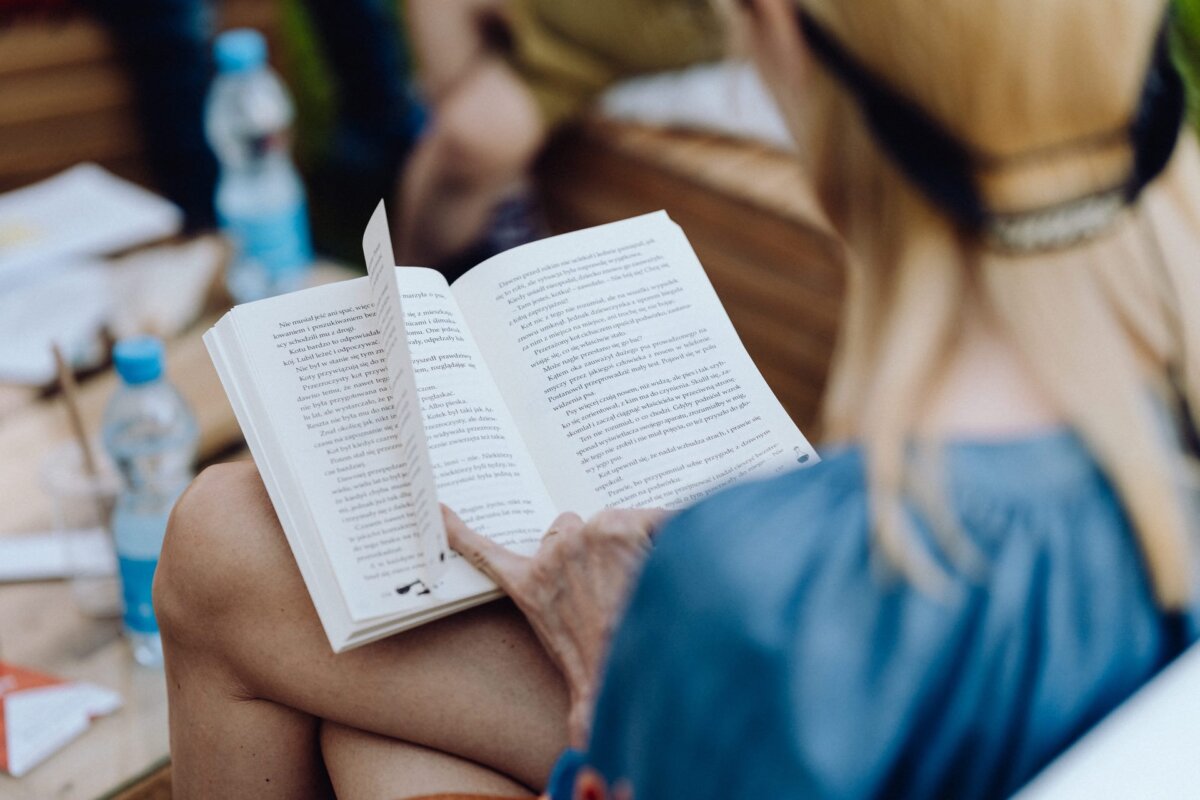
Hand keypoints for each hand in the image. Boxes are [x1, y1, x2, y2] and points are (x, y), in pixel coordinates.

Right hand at [443, 505, 666, 746]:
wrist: (643, 665)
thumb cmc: (613, 676)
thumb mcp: (580, 683)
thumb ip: (577, 701)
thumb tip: (581, 744)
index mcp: (530, 588)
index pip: (483, 552)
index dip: (458, 531)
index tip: (437, 506)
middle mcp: (551, 555)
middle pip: (567, 528)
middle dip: (587, 545)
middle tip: (616, 580)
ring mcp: (584, 536)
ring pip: (609, 520)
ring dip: (629, 539)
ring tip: (648, 578)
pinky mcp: (620, 524)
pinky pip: (647, 515)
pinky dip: (663, 530)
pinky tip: (670, 558)